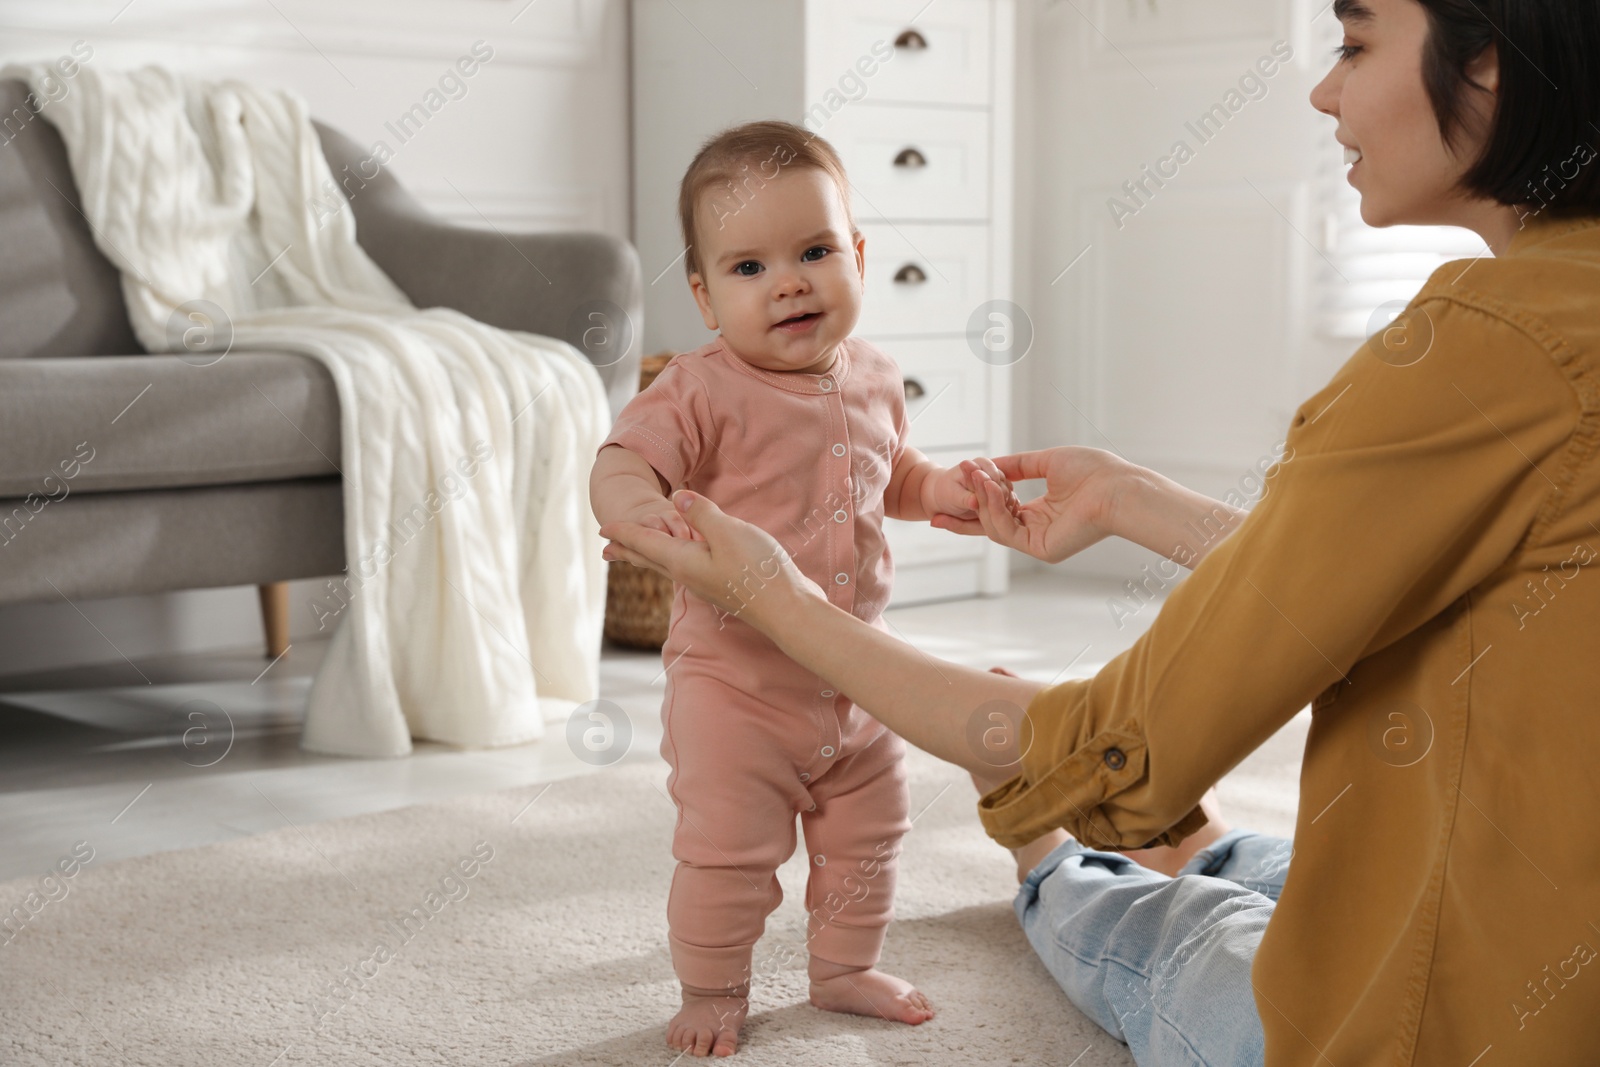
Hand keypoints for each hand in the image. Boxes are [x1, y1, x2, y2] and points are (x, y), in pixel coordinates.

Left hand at [600, 491, 824, 624]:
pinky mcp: (724, 585)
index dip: (624, 533)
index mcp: (683, 561)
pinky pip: (688, 570)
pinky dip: (675, 561)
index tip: (603, 528)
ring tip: (637, 555)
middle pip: (650, 560)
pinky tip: (685, 561)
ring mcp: (707, 583)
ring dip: (648, 558)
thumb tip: (677, 497)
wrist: (788, 610)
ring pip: (668, 567)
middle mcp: (689, 575)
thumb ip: (701, 514)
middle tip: (606, 549)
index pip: (645, 543)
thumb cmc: (758, 571)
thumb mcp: (728, 533)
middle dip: (628, 552)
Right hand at [931, 447, 1131, 563]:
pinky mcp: (1040, 549)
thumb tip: (991, 464)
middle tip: (952, 484)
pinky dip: (995, 508)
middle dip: (969, 505)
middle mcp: (1037, 530)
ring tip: (978, 474)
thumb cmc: (1094, 472)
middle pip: (991, 522)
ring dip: (984, 498)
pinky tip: (992, 487)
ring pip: (995, 525)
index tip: (959, 480)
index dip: (978, 498)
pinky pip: (1007, 530)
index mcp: (1041, 514)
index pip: (1001, 510)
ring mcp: (1038, 542)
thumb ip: (1017, 466)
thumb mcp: (1047, 462)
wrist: (1116, 487)